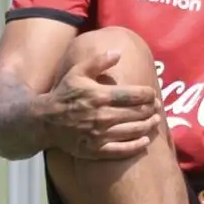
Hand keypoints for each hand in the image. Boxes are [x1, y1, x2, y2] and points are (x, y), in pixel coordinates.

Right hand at [41, 47, 161, 159]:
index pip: (134, 95)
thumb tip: (118, 52)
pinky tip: (145, 141)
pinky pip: (122, 150)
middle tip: (157, 107)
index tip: (153, 94)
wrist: (45, 121)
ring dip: (149, 126)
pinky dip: (137, 145)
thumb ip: (98, 61)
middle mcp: (102, 116)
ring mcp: (100, 135)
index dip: (148, 94)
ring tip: (155, 121)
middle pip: (137, 113)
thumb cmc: (64, 94)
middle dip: (151, 109)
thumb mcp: (77, 73)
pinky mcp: (96, 150)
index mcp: (100, 95)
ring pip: (134, 131)